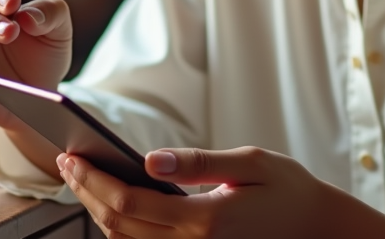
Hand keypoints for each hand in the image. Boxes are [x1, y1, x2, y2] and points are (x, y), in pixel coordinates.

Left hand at [56, 146, 384, 238]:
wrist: (317, 229)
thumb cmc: (288, 189)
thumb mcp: (251, 162)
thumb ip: (199, 162)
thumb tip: (150, 160)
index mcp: (205, 220)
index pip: (129, 203)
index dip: (93, 180)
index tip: (71, 156)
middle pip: (118, 224)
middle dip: (86, 192)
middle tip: (67, 162)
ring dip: (97, 211)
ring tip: (83, 178)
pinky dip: (120, 227)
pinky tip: (112, 201)